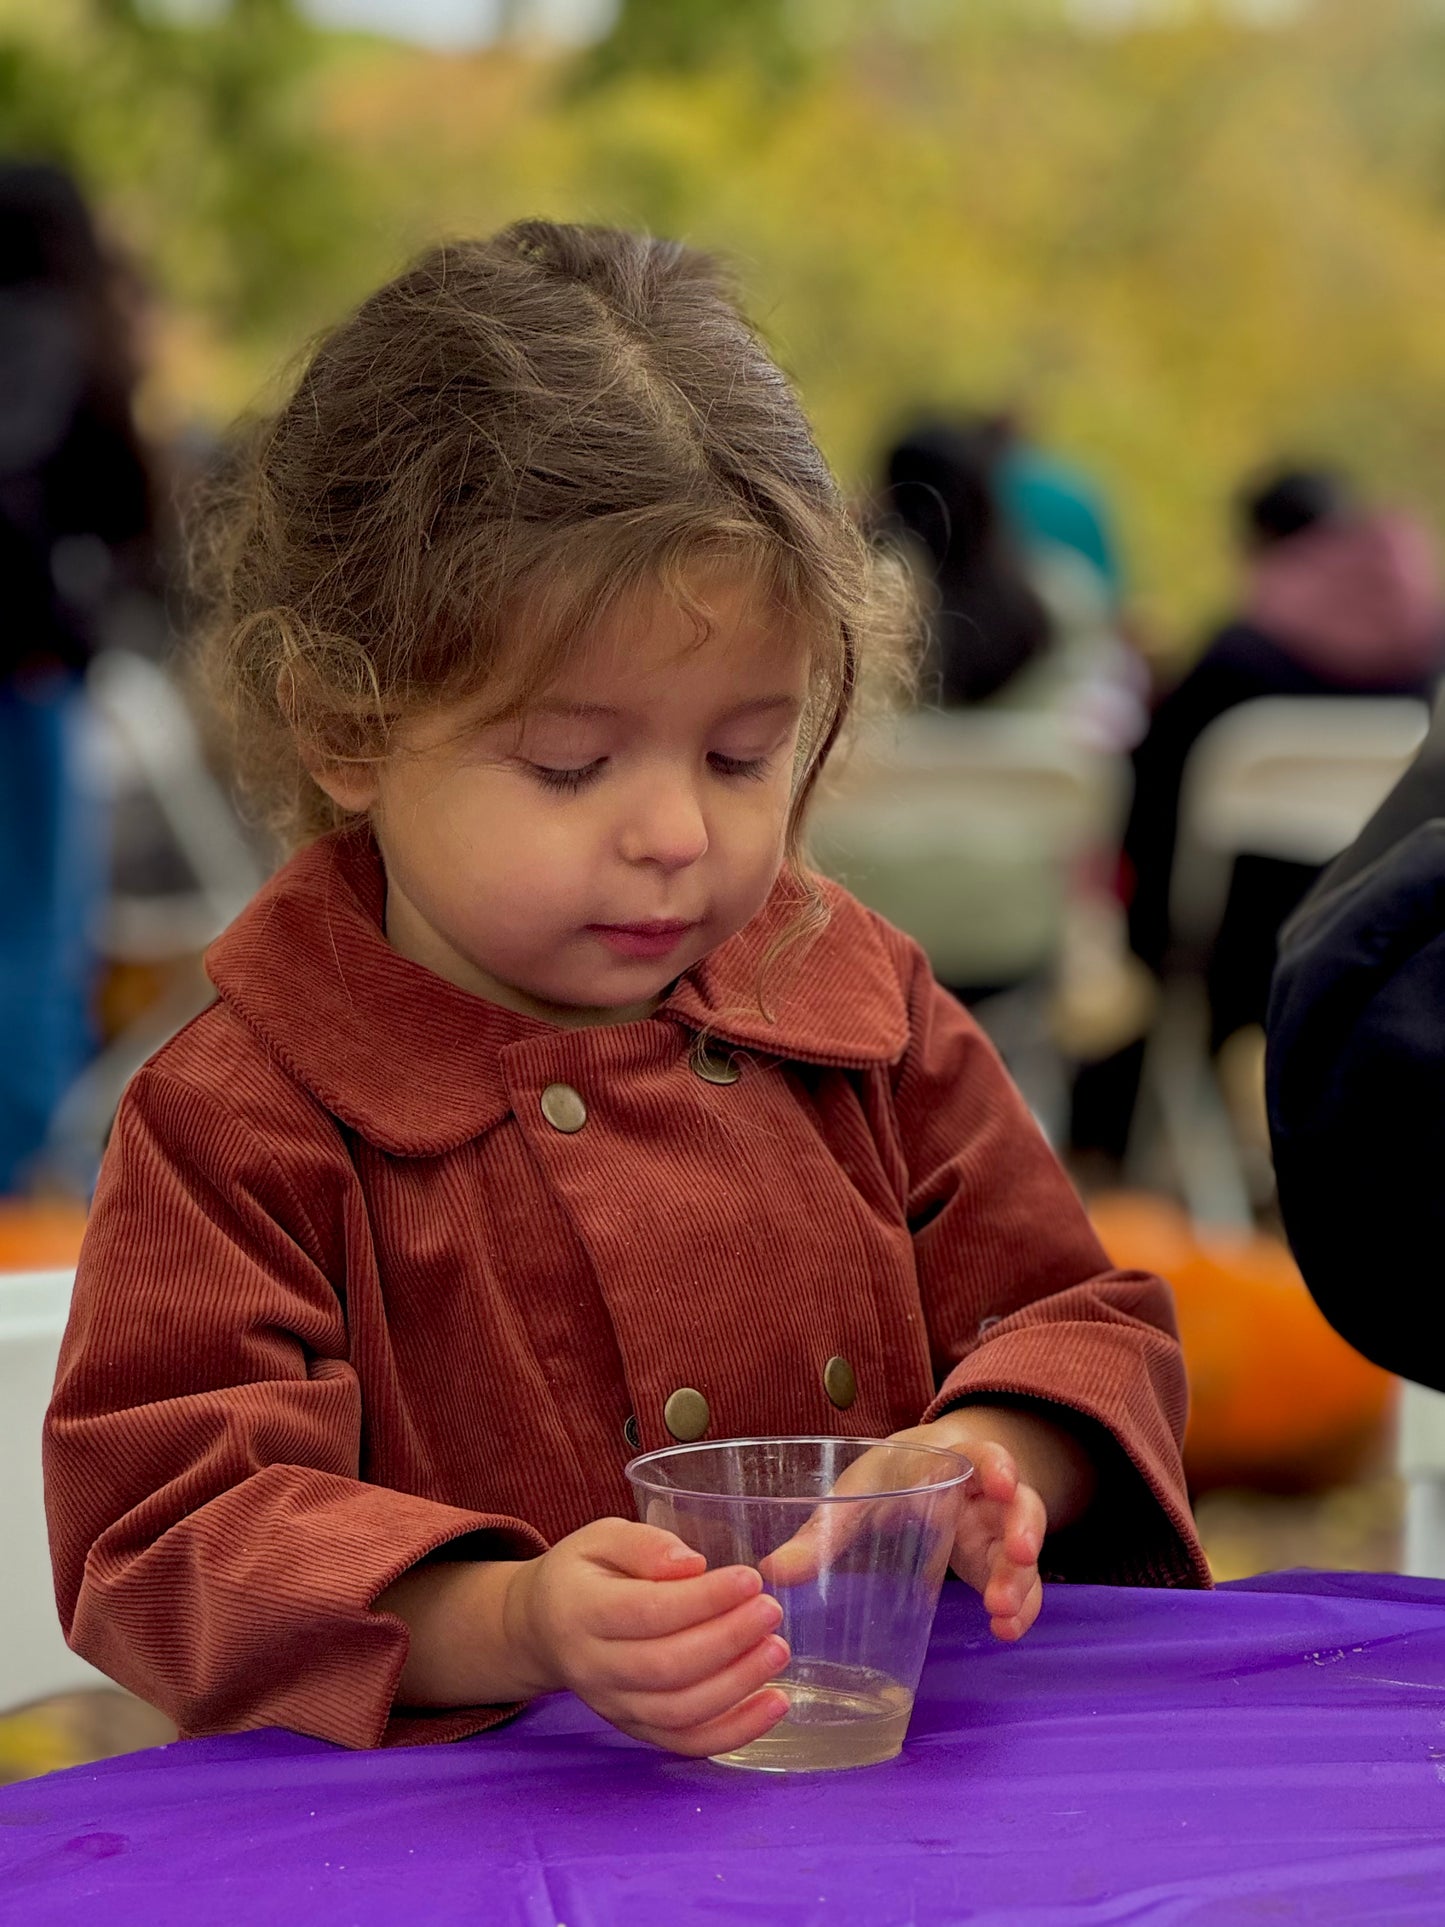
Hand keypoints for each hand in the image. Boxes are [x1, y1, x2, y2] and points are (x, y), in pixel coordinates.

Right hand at [504, 1518, 791, 1756]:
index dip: (702, 1600)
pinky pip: (685, 1743)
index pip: (647, 1612)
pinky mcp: (635, 1729)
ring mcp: (613, 1706)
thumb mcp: (601, 1537)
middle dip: (728, 1640)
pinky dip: (734, 1732)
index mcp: (580, 1611)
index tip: (750, 1579)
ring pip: (679, 1712)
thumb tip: (692, 1565)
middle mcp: (593, 1667)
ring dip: (737, 1686)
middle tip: (771, 1611)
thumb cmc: (582, 1572)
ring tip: (777, 1650)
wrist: (542, 1629)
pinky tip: (774, 1705)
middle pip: (666, 1666)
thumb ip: (644, 1544)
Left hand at [761, 1407, 1094, 1643]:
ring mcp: (997, 1530)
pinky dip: (1020, 1608)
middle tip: (1018, 1555)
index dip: (996, 1465)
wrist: (924, 1471)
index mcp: (951, 1460)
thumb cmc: (889, 1477)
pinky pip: (1021, 1585)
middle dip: (1021, 1530)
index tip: (1000, 1481)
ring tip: (1001, 1613)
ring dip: (1020, 1579)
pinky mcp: (998, 1564)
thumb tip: (771, 1571)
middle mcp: (986, 1493)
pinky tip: (1005, 1632)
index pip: (984, 1453)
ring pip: (1023, 1551)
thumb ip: (821, 1531)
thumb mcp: (855, 1493)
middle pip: (1020, 1505)